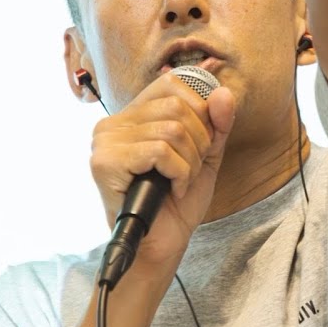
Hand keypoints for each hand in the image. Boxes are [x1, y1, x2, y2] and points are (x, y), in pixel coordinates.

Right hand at [89, 70, 236, 272]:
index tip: (201, 142)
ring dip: (190, 162)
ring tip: (180, 182)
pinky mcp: (105, 162)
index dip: (200, 109)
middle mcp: (114, 123)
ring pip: (172, 130)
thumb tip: (222, 92)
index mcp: (133, 115)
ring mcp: (106, 141)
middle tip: (190, 169)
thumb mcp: (207, 154)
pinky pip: (160, 151)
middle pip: (177, 106)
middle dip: (199, 141)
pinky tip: (171, 190)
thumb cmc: (179, 199)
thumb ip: (217, 122)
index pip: (173, 83)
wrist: (163, 243)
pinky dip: (179, 173)